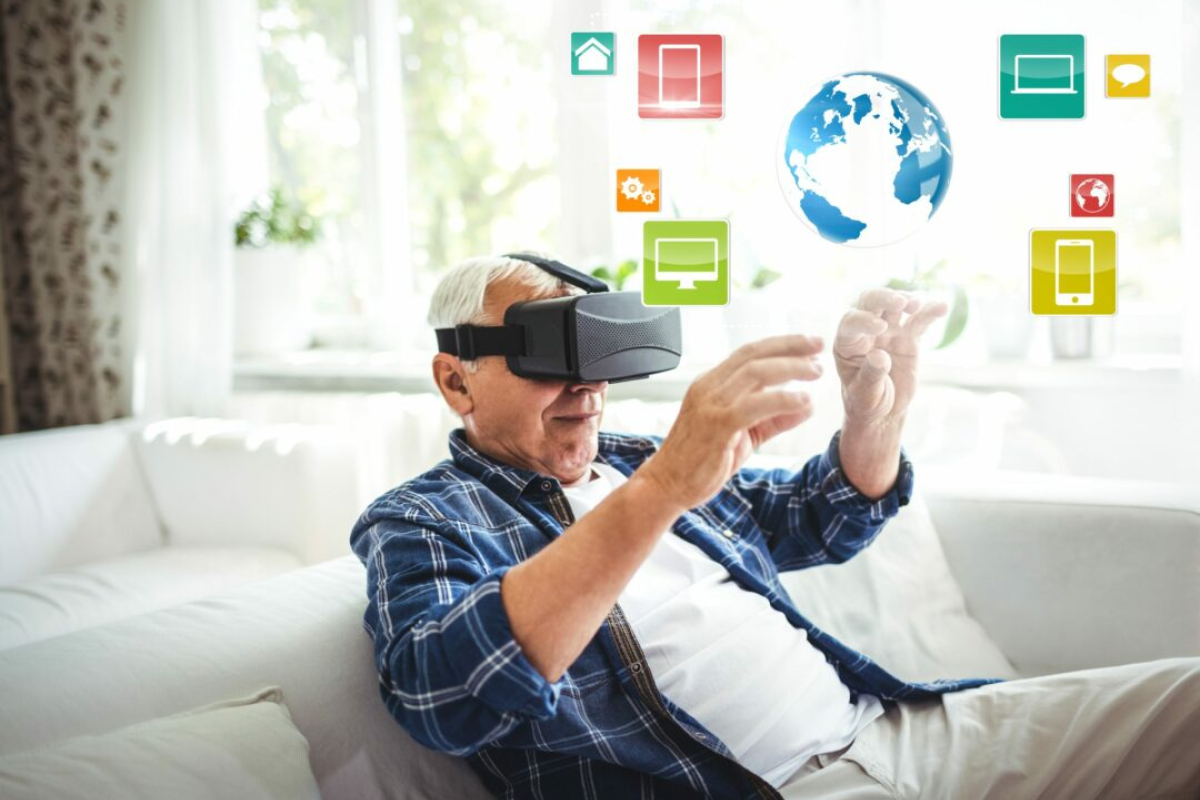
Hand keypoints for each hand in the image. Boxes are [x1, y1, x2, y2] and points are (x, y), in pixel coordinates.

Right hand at [639, 334, 823, 511]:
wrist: (667, 485)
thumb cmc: (700, 461)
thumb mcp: (743, 434)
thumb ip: (773, 419)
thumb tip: (805, 405)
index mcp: (711, 384)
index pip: (749, 353)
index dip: (782, 345)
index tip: (809, 344)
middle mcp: (709, 388)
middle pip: (754, 355)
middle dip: (790, 347)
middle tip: (818, 346)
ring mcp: (710, 405)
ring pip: (755, 373)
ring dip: (790, 368)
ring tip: (816, 371)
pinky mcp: (716, 425)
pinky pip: (754, 405)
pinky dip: (782, 399)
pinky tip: (803, 401)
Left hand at [833, 288, 946, 428]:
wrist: (885, 410)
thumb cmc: (867, 401)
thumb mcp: (865, 394)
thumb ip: (871, 375)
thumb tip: (879, 356)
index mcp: (847, 344)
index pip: (851, 322)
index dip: (864, 320)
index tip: (880, 327)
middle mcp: (866, 332)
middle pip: (870, 303)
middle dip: (883, 298)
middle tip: (899, 303)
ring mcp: (888, 332)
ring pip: (895, 306)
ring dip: (906, 300)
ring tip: (916, 304)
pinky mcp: (908, 337)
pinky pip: (919, 321)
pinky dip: (930, 312)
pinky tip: (942, 307)